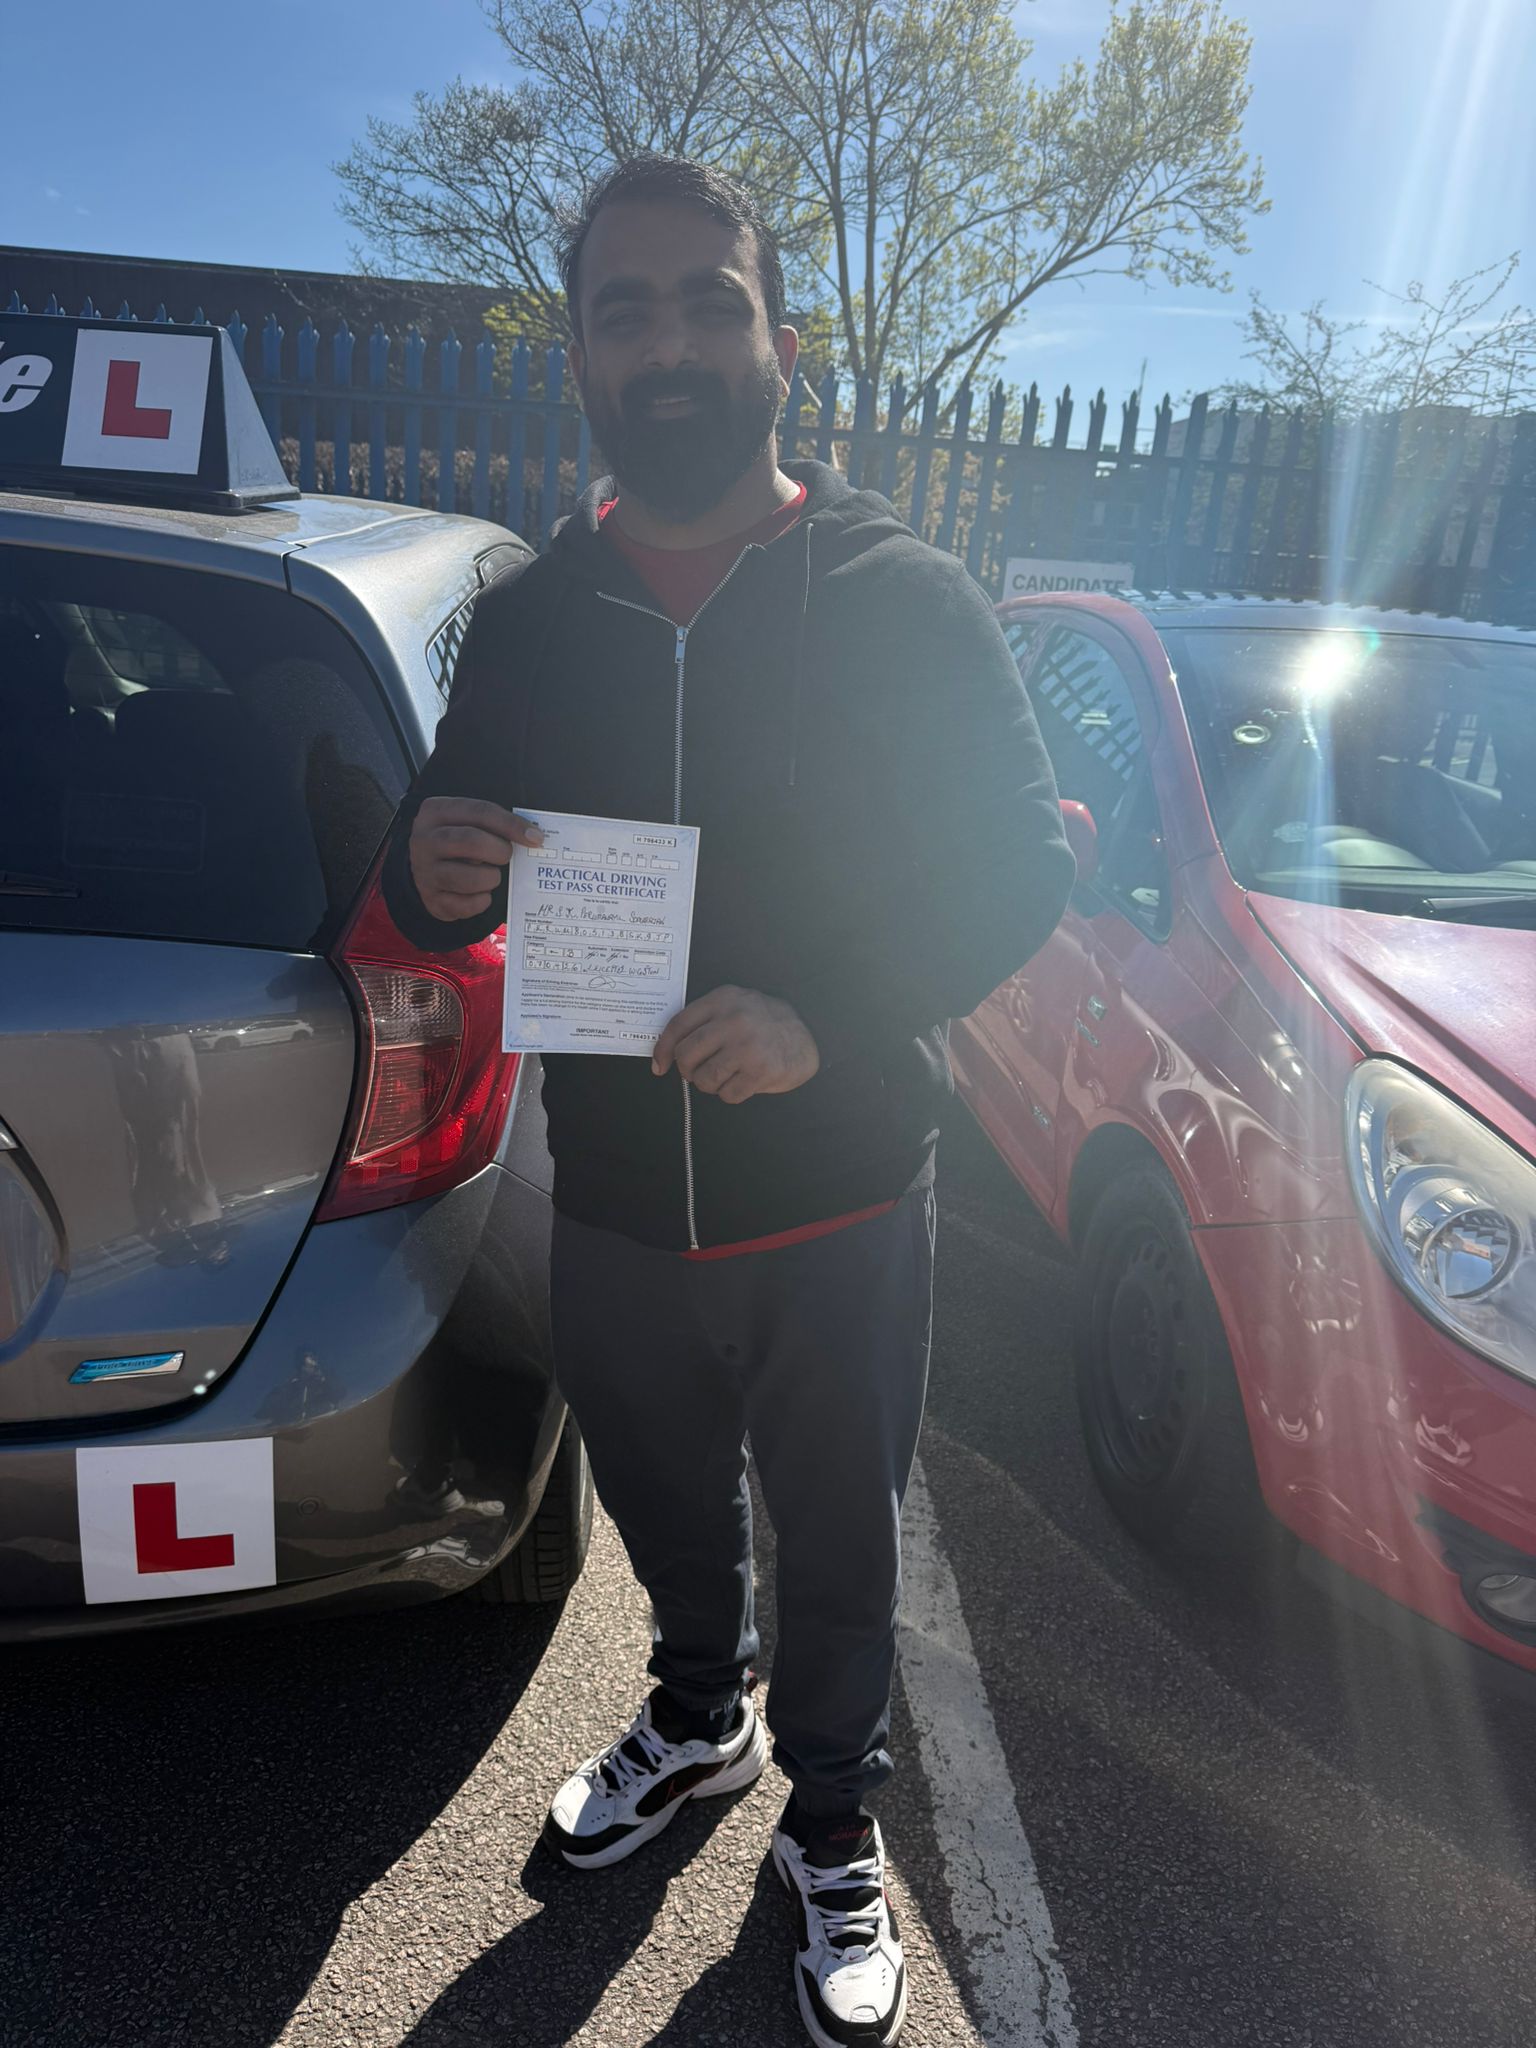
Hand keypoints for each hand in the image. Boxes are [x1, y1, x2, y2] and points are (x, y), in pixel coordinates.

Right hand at [409, 797, 543, 921]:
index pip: (480, 812)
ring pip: (469, 878)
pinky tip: (482, 893)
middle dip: (500, 851)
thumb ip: (493, 823)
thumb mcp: (466, 821)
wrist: (424, 868)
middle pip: (472, 841)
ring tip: (492, 875)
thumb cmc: (457, 841)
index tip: (535, 838)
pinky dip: (482, 901)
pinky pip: (466, 905)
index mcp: (436, 812)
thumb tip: (533, 836)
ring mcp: (425, 872)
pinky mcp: (431, 899)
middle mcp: (424, 840)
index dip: (512, 825)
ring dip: (491, 878)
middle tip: (507, 856)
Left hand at [652, 986, 819, 1103]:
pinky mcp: (761, 1071)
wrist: (803, 1039)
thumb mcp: (733, 1007)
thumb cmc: (760, 1025)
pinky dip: (730, 1093)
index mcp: (723, 1000)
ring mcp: (748, 1046)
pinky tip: (742, 1081)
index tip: (660, 1065)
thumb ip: (702, 1022)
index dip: (663, 1049)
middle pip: (687, 1055)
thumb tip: (666, 1055)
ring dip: (709, 1084)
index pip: (679, 1026)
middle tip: (698, 1072)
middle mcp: (734, 1020)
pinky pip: (727, 1094)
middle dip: (688, 1071)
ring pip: (704, 1079)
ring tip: (725, 1075)